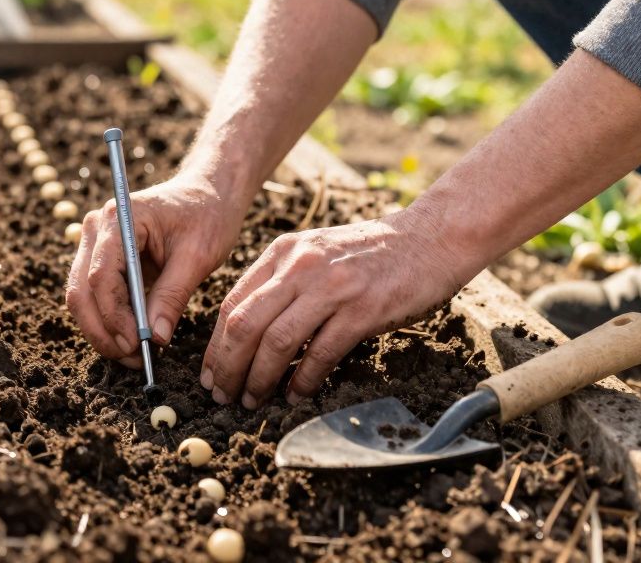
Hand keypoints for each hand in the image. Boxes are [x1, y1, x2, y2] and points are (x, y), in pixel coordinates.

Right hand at [67, 173, 245, 366]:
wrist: (208, 194)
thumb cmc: (207, 215)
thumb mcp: (198, 256)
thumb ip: (173, 296)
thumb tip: (156, 338)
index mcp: (120, 218)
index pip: (101, 275)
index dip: (114, 315)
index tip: (136, 344)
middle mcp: (96, 228)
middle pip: (81, 290)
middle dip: (103, 330)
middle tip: (133, 359)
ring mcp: (94, 243)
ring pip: (82, 298)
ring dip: (103, 331)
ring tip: (135, 356)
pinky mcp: (101, 259)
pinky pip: (94, 297)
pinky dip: (109, 322)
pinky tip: (132, 340)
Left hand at [200, 208, 466, 407]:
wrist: (430, 238)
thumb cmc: (370, 254)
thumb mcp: (315, 254)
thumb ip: (282, 283)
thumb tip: (248, 334)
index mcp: (282, 253)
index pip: (232, 304)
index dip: (215, 347)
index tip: (210, 375)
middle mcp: (300, 267)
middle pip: (244, 325)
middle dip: (227, 368)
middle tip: (223, 396)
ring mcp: (331, 287)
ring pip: (276, 342)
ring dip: (259, 379)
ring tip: (253, 402)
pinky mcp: (362, 309)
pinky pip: (320, 353)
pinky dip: (303, 380)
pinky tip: (296, 395)